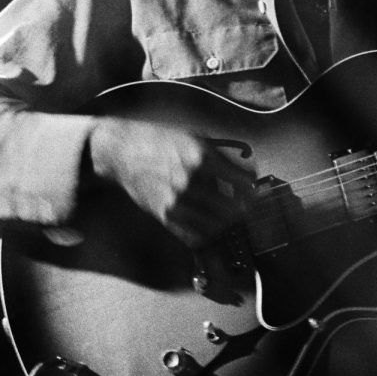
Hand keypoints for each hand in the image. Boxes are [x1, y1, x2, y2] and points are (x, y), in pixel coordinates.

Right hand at [88, 118, 252, 248]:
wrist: (122, 150)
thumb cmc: (160, 141)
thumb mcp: (196, 139)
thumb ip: (222, 158)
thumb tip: (247, 175)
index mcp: (202, 158)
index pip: (244, 182)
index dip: (254, 186)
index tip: (255, 187)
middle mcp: (191, 181)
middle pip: (235, 209)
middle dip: (245, 208)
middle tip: (246, 204)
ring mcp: (177, 201)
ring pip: (217, 226)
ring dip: (227, 223)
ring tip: (228, 214)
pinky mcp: (164, 215)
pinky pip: (194, 237)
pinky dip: (207, 234)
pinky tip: (208, 223)